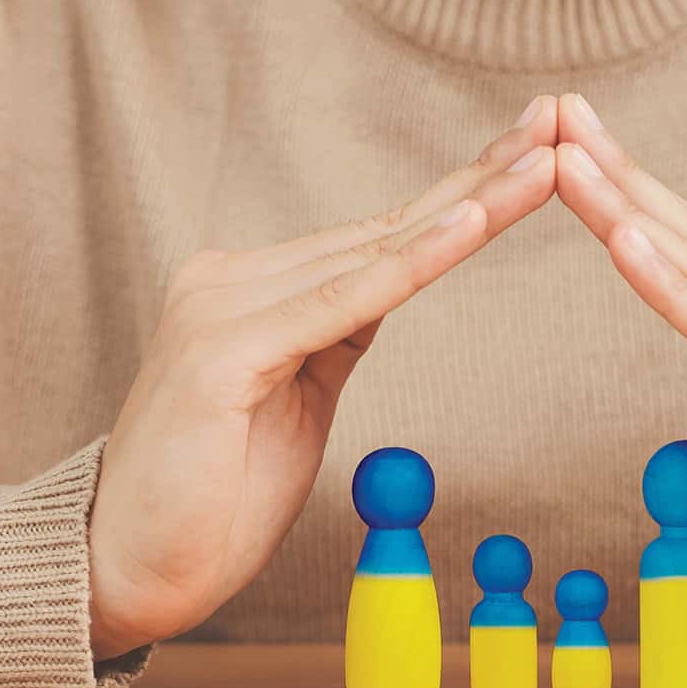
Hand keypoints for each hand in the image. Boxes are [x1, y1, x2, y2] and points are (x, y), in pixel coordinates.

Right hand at [88, 98, 559, 658]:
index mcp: (256, 287)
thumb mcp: (297, 401)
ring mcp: (223, 307)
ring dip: (471, 206)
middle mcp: (235, 278)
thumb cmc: (212, 498)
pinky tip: (469, 224)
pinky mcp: (224, 354)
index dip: (465, 194)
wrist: (126, 570)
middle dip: (484, 175)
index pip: (381, 236)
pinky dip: (410, 264)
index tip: (535, 153)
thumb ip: (331, 336)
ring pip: (374, 252)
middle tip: (560, 117)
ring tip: (545, 163)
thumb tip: (381, 291)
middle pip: (387, 227)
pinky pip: (341, 305)